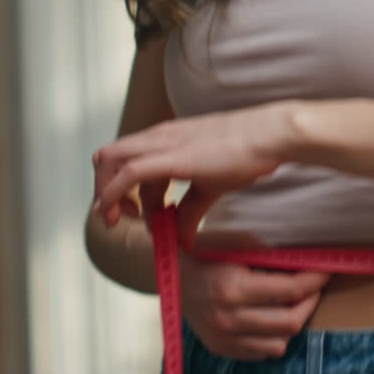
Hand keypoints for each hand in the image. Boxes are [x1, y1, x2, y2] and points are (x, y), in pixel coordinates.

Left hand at [92, 103, 293, 240]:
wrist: (269, 135)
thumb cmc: (246, 152)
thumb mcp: (210, 185)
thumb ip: (190, 210)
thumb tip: (180, 238)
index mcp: (166, 138)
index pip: (124, 157)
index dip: (118, 187)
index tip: (133, 212)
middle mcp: (157, 137)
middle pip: (106, 158)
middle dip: (104, 190)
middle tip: (122, 217)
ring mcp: (162, 143)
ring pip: (109, 161)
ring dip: (108, 194)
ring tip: (128, 220)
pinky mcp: (171, 155)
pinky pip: (128, 174)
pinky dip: (116, 195)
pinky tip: (125, 215)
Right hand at [181, 252, 328, 360]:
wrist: (171, 274)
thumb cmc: (207, 251)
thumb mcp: (237, 242)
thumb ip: (271, 253)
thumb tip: (306, 259)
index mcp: (233, 288)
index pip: (290, 290)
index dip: (314, 279)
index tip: (326, 269)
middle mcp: (229, 318)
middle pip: (290, 322)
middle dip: (310, 302)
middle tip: (315, 287)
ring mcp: (223, 338)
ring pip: (279, 343)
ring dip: (293, 322)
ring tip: (295, 304)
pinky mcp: (220, 348)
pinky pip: (261, 352)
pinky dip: (274, 337)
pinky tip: (273, 318)